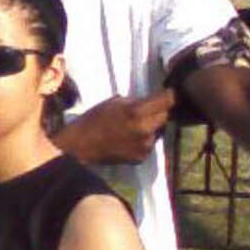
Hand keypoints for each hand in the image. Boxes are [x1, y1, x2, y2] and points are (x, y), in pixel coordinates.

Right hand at [59, 90, 174, 165]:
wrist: (80, 146)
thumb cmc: (94, 119)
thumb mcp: (114, 102)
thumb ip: (136, 102)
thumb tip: (150, 101)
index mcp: (138, 112)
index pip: (168, 100)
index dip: (169, 94)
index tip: (169, 92)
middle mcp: (146, 129)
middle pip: (165, 116)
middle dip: (159, 111)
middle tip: (148, 109)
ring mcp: (145, 145)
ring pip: (158, 130)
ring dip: (151, 126)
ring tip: (135, 126)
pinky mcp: (141, 157)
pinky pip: (149, 144)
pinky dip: (144, 140)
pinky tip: (130, 138)